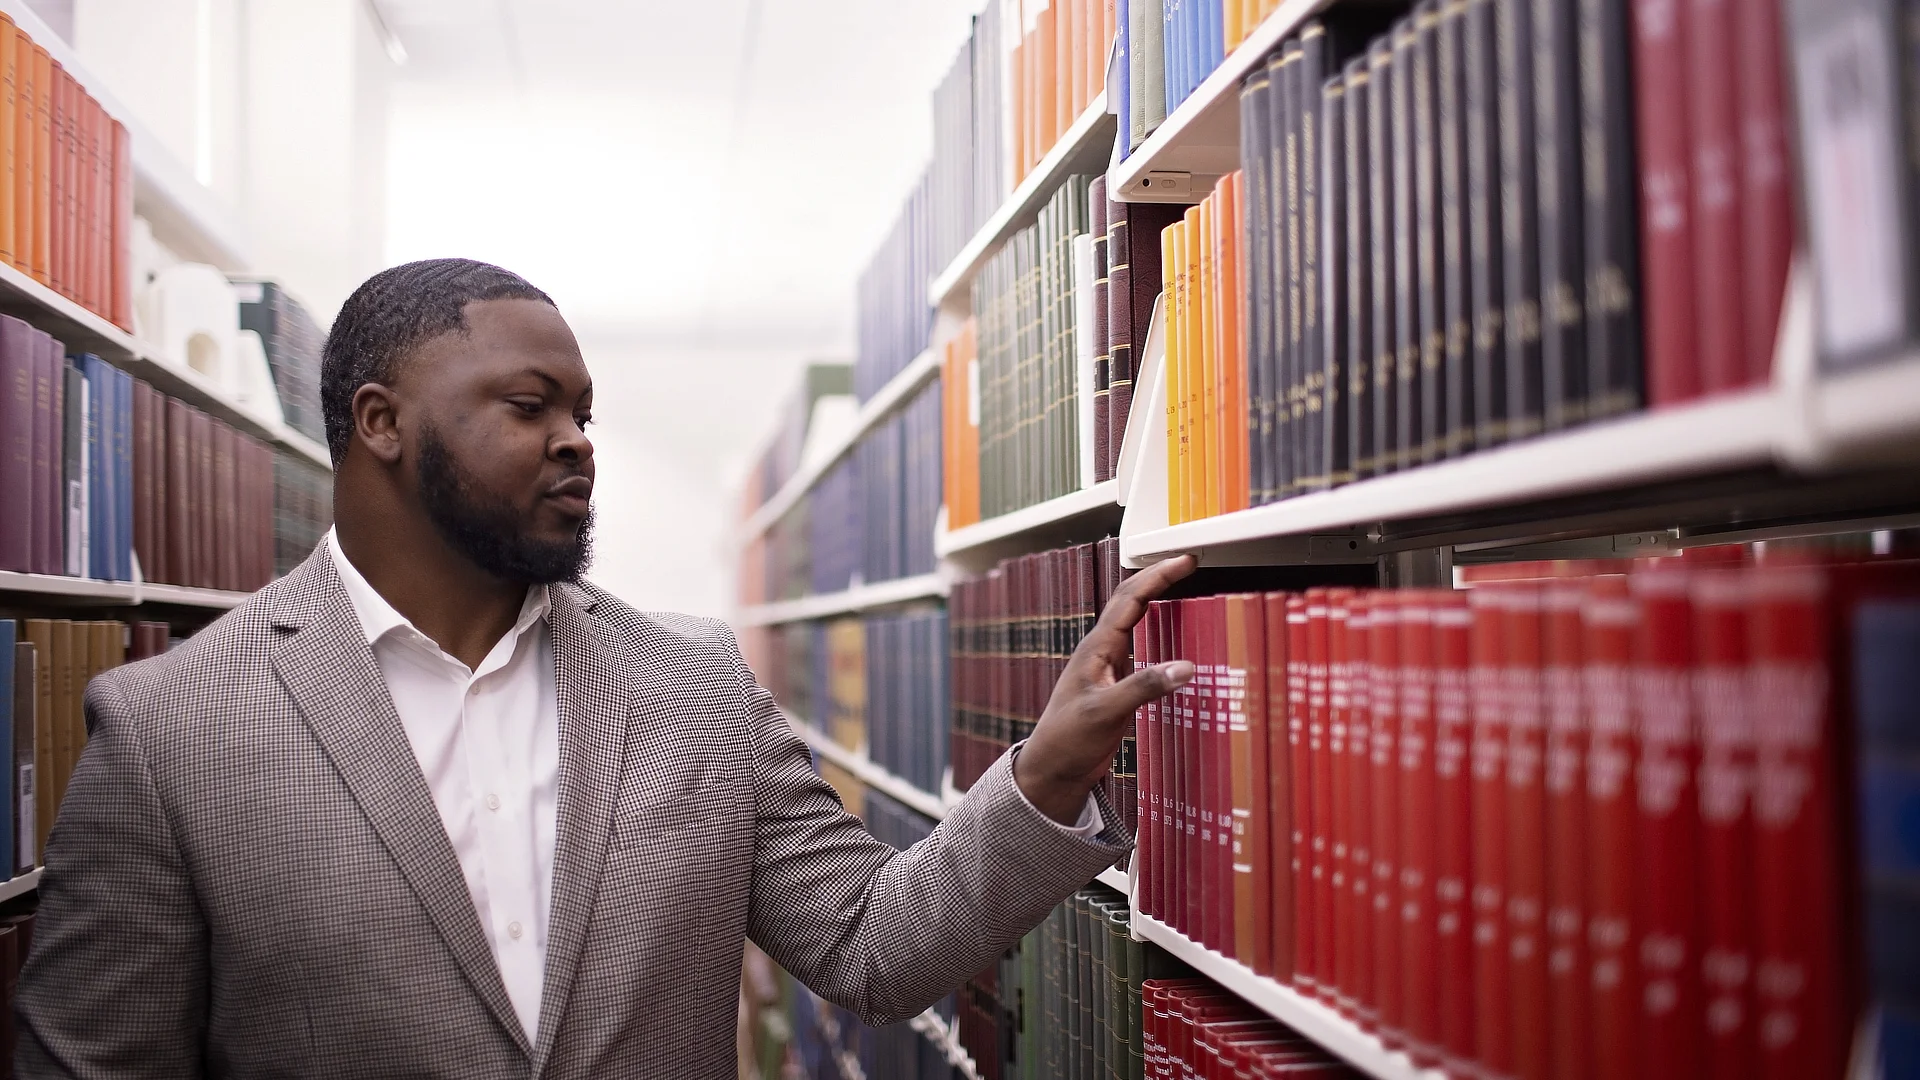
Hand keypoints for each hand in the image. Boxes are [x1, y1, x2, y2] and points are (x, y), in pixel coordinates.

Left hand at [1013, 554, 1197, 824]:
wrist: (1052, 770)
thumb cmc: (1067, 739)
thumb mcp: (1106, 713)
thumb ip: (1144, 688)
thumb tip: (1185, 666)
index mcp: (1096, 648)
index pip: (1130, 599)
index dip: (1158, 576)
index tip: (1185, 560)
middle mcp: (1101, 650)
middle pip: (1130, 600)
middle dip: (1158, 576)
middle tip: (1188, 561)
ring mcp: (1108, 666)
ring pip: (1134, 621)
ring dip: (1156, 599)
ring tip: (1182, 585)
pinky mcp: (1116, 685)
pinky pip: (1140, 648)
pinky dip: (1157, 633)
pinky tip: (1172, 637)